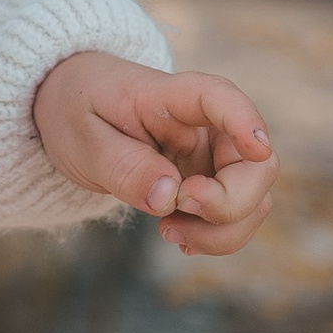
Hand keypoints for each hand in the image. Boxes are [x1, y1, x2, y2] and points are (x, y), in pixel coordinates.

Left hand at [33, 52, 278, 257]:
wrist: (75, 113)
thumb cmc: (79, 112)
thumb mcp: (83, 137)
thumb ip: (123, 165)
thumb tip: (169, 197)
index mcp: (170, 96)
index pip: (218, 97)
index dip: (245, 120)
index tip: (258, 148)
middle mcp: (206, 126)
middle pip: (254, 164)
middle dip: (227, 205)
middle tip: (171, 221)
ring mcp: (213, 157)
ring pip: (253, 199)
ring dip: (222, 231)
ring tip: (166, 231)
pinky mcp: (210, 185)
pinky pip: (235, 217)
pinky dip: (215, 237)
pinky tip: (179, 236)